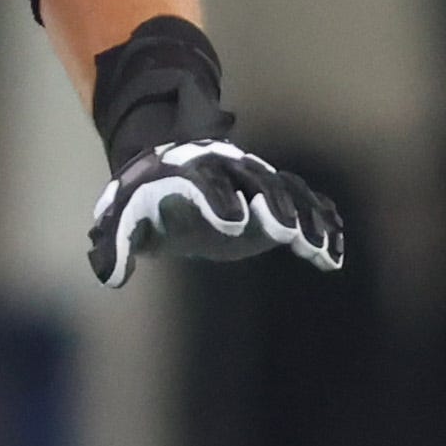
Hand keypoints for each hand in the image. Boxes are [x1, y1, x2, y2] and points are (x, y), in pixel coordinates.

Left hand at [88, 137, 346, 288]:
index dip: (219, 198)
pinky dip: (323, 221)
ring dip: (307, 217)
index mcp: (189, 171)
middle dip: (273, 204)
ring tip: (322, 251)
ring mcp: (255, 181)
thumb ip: (115, 246)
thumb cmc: (144, 200)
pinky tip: (334, 252)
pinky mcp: (272, 197)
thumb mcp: (124, 219)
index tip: (234, 222)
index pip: (207, 180)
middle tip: (288, 233)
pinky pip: (305, 202)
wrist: (167, 172)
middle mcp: (229, 169)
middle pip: (257, 180)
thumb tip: (111, 276)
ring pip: (289, 190)